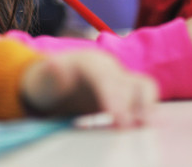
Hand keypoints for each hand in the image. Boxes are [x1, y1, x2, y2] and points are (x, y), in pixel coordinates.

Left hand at [20, 50, 157, 127]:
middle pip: (130, 83)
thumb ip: (50, 74)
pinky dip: (149, 111)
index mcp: (91, 64)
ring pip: (144, 86)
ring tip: (148, 127)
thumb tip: (53, 64)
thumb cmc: (49, 84)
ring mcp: (121, 79)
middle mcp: (111, 69)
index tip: (118, 120)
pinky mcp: (127, 93)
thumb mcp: (42, 80)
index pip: (106, 79)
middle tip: (132, 128)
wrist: (57, 80)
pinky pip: (145, 98)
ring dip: (148, 105)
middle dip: (134, 106)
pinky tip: (149, 128)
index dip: (114, 99)